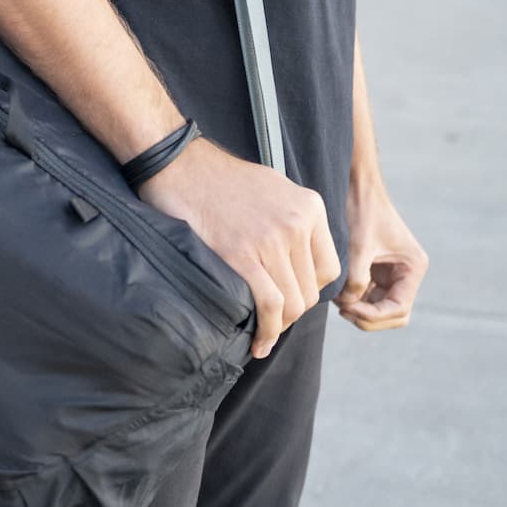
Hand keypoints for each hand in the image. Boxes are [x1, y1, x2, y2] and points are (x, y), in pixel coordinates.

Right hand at [138, 138, 340, 359]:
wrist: (177, 163)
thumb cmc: (217, 179)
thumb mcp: (273, 189)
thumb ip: (292, 221)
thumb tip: (296, 262)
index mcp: (309, 207)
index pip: (328, 268)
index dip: (309, 292)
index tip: (288, 300)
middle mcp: (296, 223)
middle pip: (311, 291)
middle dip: (292, 314)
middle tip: (271, 322)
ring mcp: (271, 239)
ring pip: (293, 303)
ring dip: (279, 327)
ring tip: (263, 336)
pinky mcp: (241, 255)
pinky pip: (269, 305)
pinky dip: (267, 331)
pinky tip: (258, 342)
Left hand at [333, 176, 426, 330]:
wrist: (356, 188)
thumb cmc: (362, 211)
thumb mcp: (360, 246)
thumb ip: (356, 278)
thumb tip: (348, 304)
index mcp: (413, 268)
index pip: (399, 308)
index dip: (374, 315)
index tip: (348, 308)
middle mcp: (406, 274)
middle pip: (392, 314)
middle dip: (368, 317)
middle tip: (342, 308)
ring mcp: (391, 274)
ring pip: (378, 309)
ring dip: (359, 309)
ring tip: (337, 298)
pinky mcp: (375, 271)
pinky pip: (367, 296)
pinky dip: (353, 299)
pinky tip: (337, 292)